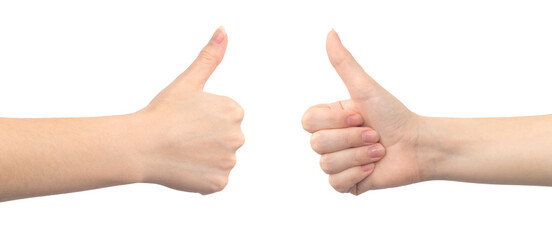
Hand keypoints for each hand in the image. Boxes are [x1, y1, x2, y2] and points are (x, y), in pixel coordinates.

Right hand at [132, 27, 244, 194]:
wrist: (140, 146)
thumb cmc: (162, 112)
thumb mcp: (188, 81)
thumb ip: (210, 57)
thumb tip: (223, 31)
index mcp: (234, 112)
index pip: (225, 119)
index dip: (204, 120)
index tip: (187, 121)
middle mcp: (238, 137)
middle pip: (224, 140)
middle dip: (206, 140)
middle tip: (182, 137)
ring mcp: (229, 162)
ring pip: (219, 160)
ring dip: (204, 159)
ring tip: (182, 152)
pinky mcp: (218, 183)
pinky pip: (214, 181)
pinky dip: (201, 178)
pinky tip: (184, 168)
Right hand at [303, 30, 428, 194]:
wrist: (418, 145)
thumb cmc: (394, 115)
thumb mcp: (365, 88)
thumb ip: (344, 63)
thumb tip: (330, 33)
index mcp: (329, 118)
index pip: (308, 121)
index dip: (335, 120)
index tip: (359, 115)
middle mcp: (330, 140)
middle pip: (316, 144)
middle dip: (351, 139)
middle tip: (374, 134)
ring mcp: (337, 162)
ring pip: (326, 164)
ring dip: (359, 156)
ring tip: (378, 151)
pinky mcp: (347, 183)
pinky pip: (336, 183)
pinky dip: (358, 174)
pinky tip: (373, 168)